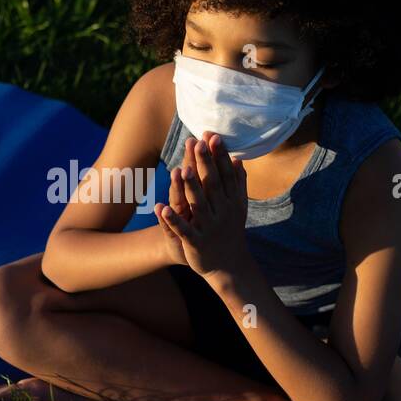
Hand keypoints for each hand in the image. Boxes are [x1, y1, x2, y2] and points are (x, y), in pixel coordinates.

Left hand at [156, 132, 250, 278]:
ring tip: (181, 170)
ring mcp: (209, 227)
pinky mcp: (196, 242)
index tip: (213, 135)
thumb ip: (238, 184)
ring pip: (197, 204)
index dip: (219, 155)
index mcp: (232, 202)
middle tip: (198, 142)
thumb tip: (239, 160)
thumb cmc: (230, 230)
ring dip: (189, 187)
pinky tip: (161, 208)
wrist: (228, 265)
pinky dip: (172, 219)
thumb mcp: (238, 207)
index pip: (226, 174)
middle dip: (205, 163)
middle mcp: (222, 212)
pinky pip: (183, 229)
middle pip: (212, 184)